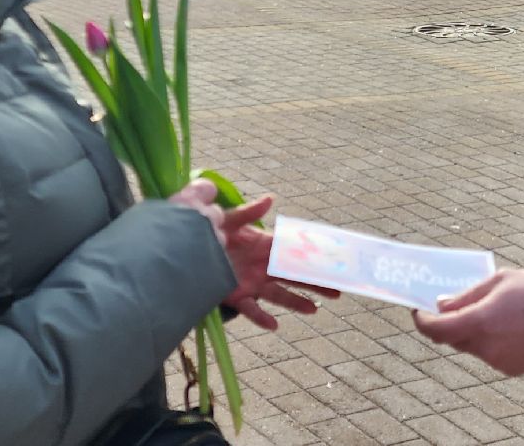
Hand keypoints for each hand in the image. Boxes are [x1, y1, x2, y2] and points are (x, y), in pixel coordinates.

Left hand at [171, 181, 334, 330]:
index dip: (315, 258)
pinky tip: (274, 325)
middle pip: (295, 276)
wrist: (184, 250)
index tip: (335, 263)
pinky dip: (262, 317)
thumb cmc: (208, 231)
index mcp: (266, 246)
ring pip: (280, 294)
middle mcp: (263, 266)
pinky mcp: (237, 296)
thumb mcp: (229, 219)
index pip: (296, 252)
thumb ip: (249, 212)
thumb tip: (270, 199)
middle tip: (339, 291)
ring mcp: (253, 283)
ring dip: (297, 302)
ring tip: (314, 309)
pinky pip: (252, 310)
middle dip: (317, 283)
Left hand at [413, 268, 523, 375]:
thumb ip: (468, 295)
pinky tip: (511, 326)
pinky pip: (492, 354)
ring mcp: (498, 361)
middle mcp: (485, 347)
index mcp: (479, 322)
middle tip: (455, 305)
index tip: (419, 310)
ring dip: (474, 331)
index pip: (436, 330)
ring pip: (473, 346)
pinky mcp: (512, 368)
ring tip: (495, 311)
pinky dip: (492, 340)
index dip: (422, 321)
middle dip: (450, 323)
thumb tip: (443, 305)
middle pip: (453, 338)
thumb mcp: (501, 280)